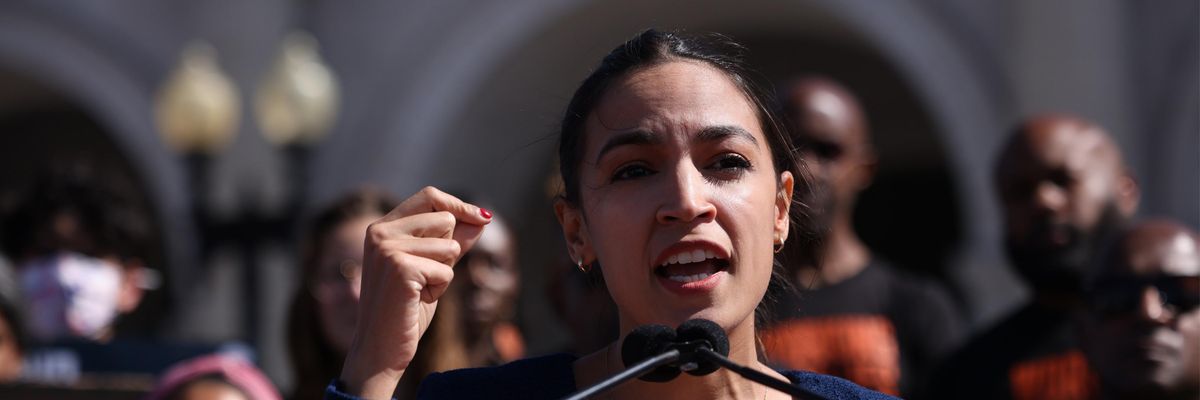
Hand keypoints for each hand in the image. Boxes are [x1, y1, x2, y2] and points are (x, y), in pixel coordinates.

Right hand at [339, 187, 491, 398]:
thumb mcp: (433, 267)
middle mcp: (380, 232)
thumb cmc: (406, 308)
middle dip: (448, 250)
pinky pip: (446, 270)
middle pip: (445, 219)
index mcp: (382, 227)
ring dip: (444, 272)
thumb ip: (454, 241)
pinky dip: (440, 288)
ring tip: (420, 290)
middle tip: (425, 277)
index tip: (485, 218)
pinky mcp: (400, 267)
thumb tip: (482, 217)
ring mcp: (387, 248)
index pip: (429, 197)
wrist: (381, 348)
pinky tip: (418, 299)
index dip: (460, 205)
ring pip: (449, 246)